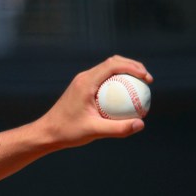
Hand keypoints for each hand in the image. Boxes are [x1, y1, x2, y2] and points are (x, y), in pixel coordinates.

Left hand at [34, 55, 152, 149]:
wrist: (47, 132)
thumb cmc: (68, 132)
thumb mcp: (94, 131)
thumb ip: (118, 128)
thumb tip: (141, 124)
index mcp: (86, 82)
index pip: (113, 65)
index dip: (133, 67)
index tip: (147, 78)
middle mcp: (83, 77)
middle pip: (112, 62)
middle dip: (132, 66)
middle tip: (148, 80)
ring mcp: (82, 82)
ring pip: (107, 69)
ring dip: (125, 72)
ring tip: (141, 85)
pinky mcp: (82, 88)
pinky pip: (103, 80)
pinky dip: (117, 83)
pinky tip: (127, 98)